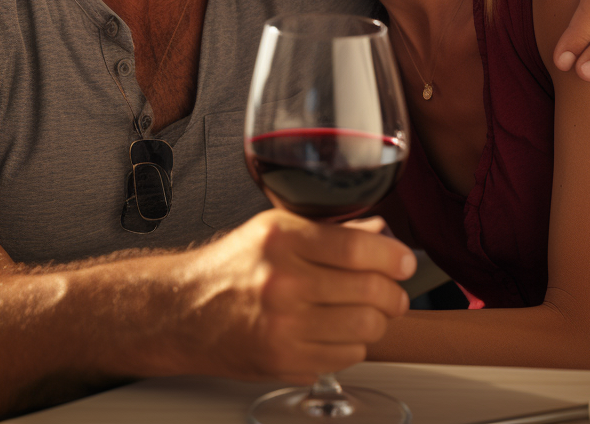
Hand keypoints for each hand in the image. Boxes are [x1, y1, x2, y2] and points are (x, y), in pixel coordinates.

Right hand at [181, 209, 414, 383]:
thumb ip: (330, 229)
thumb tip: (380, 233)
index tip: (403, 261)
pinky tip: (337, 330)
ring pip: (365, 329)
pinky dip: (353, 345)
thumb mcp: (275, 228)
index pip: (358, 249)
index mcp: (282, 239)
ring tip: (368, 311)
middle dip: (394, 293)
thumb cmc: (231, 266)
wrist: (186, 310)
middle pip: (369, 292)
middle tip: (394, 291)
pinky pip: (346, 357)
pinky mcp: (284, 361)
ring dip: (377, 321)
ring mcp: (283, 327)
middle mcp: (282, 282)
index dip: (393, 257)